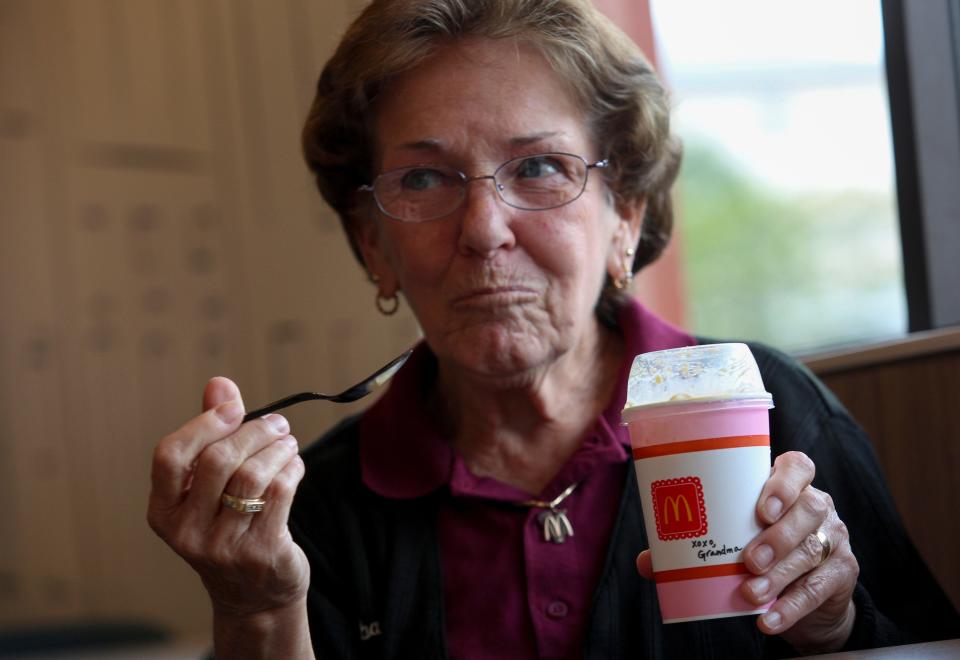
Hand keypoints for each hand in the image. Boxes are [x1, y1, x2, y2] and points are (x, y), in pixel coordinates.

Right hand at [147, 377, 309, 618]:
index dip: (204, 423)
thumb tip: (219, 384)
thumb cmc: (228, 527)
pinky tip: (294, 466)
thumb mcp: (208, 488)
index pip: (169, 455)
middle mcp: (186, 532)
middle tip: (277, 423)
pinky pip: (280, 493)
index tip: (234, 406)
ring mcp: (223, 546)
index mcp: (163, 511)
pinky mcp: (261, 552)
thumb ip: (210, 435)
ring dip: (278, 449)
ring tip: (288, 443)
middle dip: (253, 431)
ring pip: (253, 475)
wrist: (254, 596)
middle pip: (218, 461)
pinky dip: (292, 469)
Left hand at [635, 451, 858, 653]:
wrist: (806, 593)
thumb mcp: (732, 539)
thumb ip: (693, 544)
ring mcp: (834, 537)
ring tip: (750, 594)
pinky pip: (819, 587)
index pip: (798, 466)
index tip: (761, 508)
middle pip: (808, 509)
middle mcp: (817, 505)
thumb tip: (647, 561)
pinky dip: (792, 606)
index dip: (783, 482)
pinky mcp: (842, 571)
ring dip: (779, 574)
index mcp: (789, 485)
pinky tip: (769, 618)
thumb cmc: (760, 549)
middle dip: (777, 536)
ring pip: (811, 550)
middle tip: (748, 561)